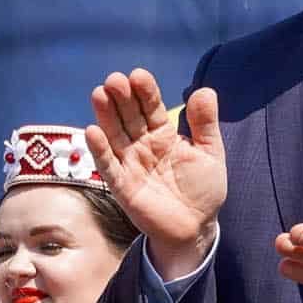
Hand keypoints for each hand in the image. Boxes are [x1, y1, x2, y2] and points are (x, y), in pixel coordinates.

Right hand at [87, 71, 226, 279]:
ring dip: (105, 115)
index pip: (151, 107)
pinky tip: (92, 131)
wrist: (195, 227)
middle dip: (121, 97)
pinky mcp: (122, 186)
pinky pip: (108, 166)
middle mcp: (142, 145)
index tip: (138, 75)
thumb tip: (204, 90)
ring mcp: (130, 164)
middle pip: (128, 116)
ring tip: (99, 94)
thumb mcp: (210, 152)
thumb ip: (205, 123)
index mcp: (163, 134)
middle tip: (114, 80)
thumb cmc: (202, 189)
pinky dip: (99, 150)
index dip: (145, 92)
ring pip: (114, 135)